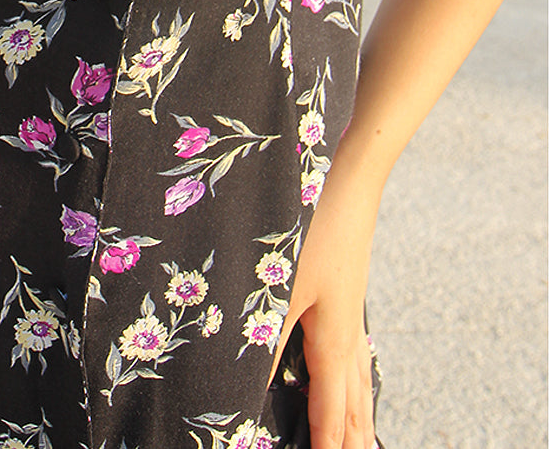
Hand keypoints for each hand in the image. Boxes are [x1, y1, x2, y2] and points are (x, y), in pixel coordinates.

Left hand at [268, 165, 379, 448]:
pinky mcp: (347, 295)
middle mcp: (349, 336)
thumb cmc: (314, 230)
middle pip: (353, 410)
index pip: (330, 418)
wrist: (351, 180)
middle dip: (350, 443)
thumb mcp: (279, 287)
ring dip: (356, 419)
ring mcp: (352, 315)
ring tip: (359, 441)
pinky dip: (354, 383)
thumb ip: (262, 340)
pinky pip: (355, 356)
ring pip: (358, 384)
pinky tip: (348, 374)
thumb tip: (245, 388)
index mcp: (333, 343)